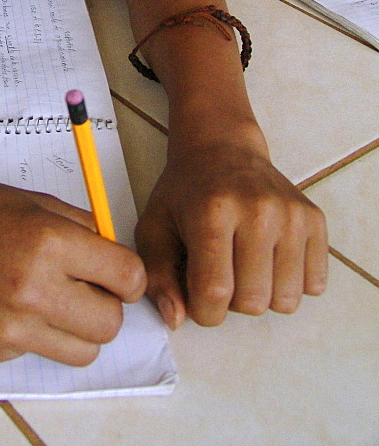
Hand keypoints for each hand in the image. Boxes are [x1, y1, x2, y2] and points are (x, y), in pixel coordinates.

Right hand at [0, 177, 145, 363]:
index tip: (115, 272)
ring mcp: (12, 326)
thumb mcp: (29, 201)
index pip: (128, 276)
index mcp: (49, 240)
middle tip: (84, 288)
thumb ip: (79, 226)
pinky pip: (40, 353)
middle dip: (105, 305)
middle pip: (111, 323)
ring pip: (84, 351)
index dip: (127, 275)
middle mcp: (35, 287)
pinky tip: (11, 307)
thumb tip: (115, 248)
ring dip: (77, 329)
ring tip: (53, 302)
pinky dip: (37, 335)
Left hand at [135, 139, 327, 328]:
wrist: (221, 149)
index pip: (214, 293)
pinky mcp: (314, 219)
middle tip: (220, 271)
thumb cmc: (185, 193)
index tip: (196, 293)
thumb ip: (157, 276)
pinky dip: (290, 283)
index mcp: (212, 213)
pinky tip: (269, 258)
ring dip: (262, 295)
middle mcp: (257, 211)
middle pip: (253, 302)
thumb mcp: (154, 227)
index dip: (203, 310)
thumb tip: (176, 319)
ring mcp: (290, 214)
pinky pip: (314, 285)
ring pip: (286, 300)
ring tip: (244, 265)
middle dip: (231, 302)